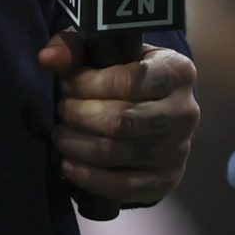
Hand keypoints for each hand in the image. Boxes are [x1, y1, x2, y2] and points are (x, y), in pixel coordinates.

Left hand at [38, 32, 198, 207]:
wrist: (155, 112)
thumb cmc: (125, 75)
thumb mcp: (106, 51)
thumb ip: (74, 48)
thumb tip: (49, 59)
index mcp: (177, 71)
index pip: (129, 80)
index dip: (87, 84)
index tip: (67, 84)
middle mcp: (186, 111)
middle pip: (121, 120)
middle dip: (79, 115)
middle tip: (62, 110)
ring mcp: (178, 150)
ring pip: (116, 153)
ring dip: (77, 145)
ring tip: (60, 134)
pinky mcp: (166, 180)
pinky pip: (122, 187)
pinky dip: (88, 177)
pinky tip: (68, 164)